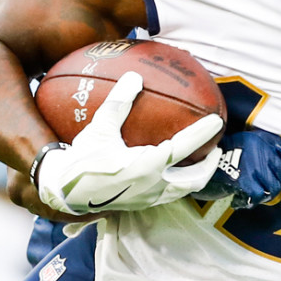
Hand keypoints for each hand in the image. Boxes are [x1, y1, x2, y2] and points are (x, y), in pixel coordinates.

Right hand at [35, 71, 223, 213]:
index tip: (217, 121)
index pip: (183, 148)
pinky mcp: (139, 204)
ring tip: (200, 162)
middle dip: (209, 165)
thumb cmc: (81, 159)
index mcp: (147, 167)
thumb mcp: (100, 127)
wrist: (63, 192)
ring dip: (195, 177)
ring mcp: (147, 199)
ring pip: (182, 191)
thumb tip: (135, 76)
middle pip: (194, 180)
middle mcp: (152, 186)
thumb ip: (119, 102)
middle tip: (215, 148)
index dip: (202, 133)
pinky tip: (171, 171)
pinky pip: (167, 194)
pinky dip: (177, 182)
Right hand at [193, 129, 280, 207]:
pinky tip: (239, 199)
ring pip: (274, 189)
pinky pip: (259, 197)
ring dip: (263, 195)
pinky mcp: (245, 181)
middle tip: (260, 186)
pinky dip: (249, 201)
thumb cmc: (223, 152)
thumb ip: (274, 148)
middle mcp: (263, 151)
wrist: (196, 161)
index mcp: (264, 139)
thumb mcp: (250, 141)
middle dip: (276, 185)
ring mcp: (255, 167)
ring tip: (249, 192)